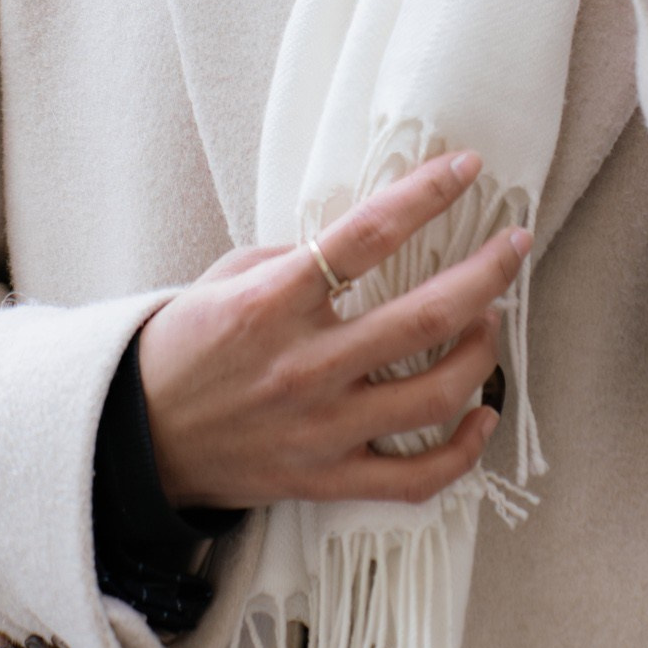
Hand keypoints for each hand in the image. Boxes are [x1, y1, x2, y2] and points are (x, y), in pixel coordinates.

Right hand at [138, 152, 528, 510]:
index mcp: (274, 302)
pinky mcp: (327, 478)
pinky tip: (481, 414)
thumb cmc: (181, 348)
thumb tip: (363, 244)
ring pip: (435, 395)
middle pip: (425, 316)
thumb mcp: (226, 277)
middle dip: (487, 273)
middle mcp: (306, 365)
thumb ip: (294, 257)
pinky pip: (415, 478)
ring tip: (490, 321)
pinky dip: (463, 450)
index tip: (467, 168)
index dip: (426, 195)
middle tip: (513, 245)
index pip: (368, 235)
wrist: (134, 440)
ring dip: (481, 351)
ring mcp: (322, 428)